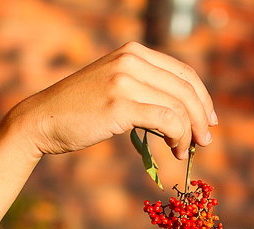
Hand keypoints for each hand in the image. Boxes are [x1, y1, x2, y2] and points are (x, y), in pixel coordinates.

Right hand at [12, 41, 216, 159]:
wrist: (44, 120)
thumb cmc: (80, 112)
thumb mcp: (115, 89)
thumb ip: (144, 91)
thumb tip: (181, 114)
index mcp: (134, 52)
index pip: (183, 72)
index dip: (203, 98)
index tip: (209, 121)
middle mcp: (132, 60)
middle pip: (186, 89)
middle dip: (201, 119)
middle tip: (204, 142)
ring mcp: (125, 80)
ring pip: (179, 107)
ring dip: (189, 133)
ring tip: (184, 152)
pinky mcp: (120, 104)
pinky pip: (166, 120)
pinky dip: (177, 137)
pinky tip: (173, 150)